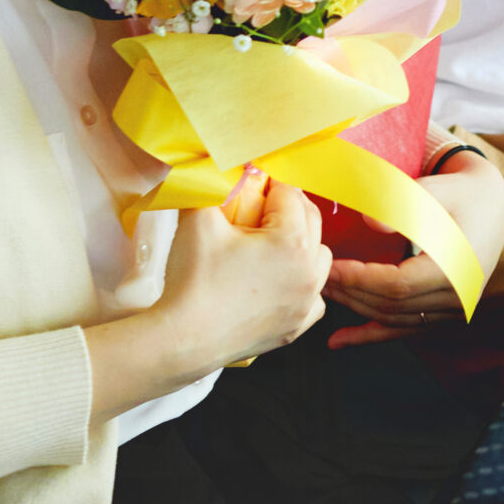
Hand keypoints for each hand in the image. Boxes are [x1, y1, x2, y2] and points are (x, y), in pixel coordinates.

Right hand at [86, 175, 332, 422]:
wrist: (182, 339)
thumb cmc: (192, 278)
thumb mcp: (198, 218)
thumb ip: (213, 184)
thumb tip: (218, 163)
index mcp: (292, 240)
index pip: (289, 193)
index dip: (268, 184)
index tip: (251, 183)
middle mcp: (310, 270)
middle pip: (311, 220)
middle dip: (287, 209)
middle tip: (257, 209)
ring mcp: (307, 301)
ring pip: (320, 257)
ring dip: (302, 244)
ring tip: (269, 244)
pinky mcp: (298, 326)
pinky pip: (314, 295)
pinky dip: (301, 284)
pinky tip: (277, 282)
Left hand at [324, 152, 503, 348]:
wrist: (490, 205)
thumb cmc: (460, 193)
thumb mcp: (436, 189)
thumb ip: (404, 203)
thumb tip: (369, 222)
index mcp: (458, 270)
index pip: (398, 285)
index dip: (360, 279)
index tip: (330, 266)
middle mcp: (459, 298)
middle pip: (392, 305)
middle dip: (350, 292)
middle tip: (316, 275)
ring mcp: (452, 310)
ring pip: (394, 319)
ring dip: (356, 309)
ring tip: (323, 292)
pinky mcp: (443, 313)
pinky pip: (402, 329)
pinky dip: (369, 335)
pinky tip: (338, 341)